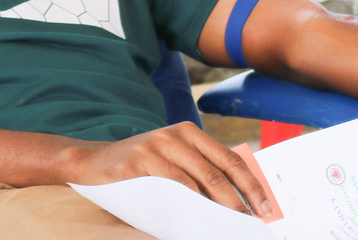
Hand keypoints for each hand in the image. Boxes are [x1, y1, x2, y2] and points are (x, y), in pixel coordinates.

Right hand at [64, 122, 274, 215]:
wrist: (91, 162)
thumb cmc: (138, 166)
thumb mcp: (170, 158)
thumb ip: (197, 170)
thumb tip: (234, 202)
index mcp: (190, 132)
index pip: (230, 159)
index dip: (251, 184)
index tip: (265, 206)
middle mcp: (176, 135)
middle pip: (218, 172)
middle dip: (238, 201)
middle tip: (250, 222)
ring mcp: (157, 146)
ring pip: (197, 181)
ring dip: (216, 208)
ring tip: (228, 225)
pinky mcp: (140, 162)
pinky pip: (172, 188)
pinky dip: (188, 206)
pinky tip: (197, 221)